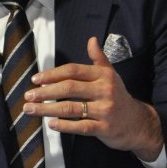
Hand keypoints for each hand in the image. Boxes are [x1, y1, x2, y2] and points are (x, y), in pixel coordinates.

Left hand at [23, 36, 162, 159]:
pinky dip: (64, 126)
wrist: (138, 123)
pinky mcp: (104, 128)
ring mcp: (105, 110)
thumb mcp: (111, 75)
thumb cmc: (118, 97)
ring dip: (47, 109)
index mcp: (103, 75)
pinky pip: (80, 127)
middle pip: (69, 88)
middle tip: (28, 96)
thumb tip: (91, 39)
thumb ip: (99, 59)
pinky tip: (51, 124)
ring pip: (71, 108)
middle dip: (45, 92)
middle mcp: (104, 90)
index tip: (36, 79)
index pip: (73, 71)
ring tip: (31, 110)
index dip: (53, 74)